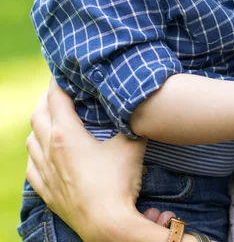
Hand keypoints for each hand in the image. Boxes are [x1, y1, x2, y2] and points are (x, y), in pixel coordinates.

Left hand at [26, 79, 146, 240]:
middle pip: (38, 114)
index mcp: (65, 134)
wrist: (107, 225)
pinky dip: (36, 153)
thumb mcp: (130, 145)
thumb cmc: (118, 183)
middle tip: (61, 92)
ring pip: (31, 140)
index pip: (55, 97)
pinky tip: (45, 154)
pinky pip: (31, 166)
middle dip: (47, 99)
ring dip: (40, 125)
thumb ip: (131, 123)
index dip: (59, 81)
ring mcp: (45, 172)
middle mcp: (49, 150)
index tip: (65, 72)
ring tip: (53, 120)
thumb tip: (138, 107)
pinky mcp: (46, 191)